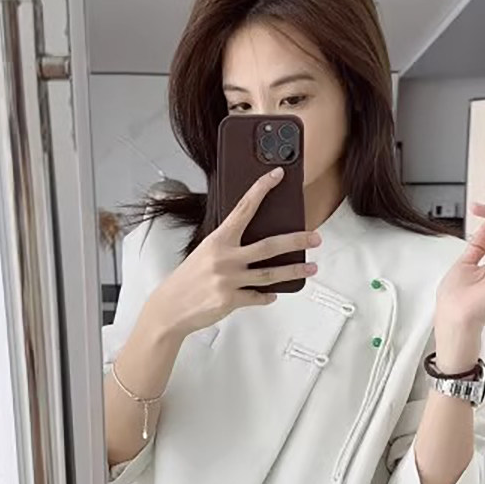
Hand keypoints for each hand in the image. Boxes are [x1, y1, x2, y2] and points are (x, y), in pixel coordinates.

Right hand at [150, 167, 321, 338]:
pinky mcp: (230, 300)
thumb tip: (254, 243)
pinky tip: (273, 294)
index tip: (276, 176)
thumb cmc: (187, 279)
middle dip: (296, 240)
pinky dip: (267, 295)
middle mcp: (224, 258)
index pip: (243, 208)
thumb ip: (228, 246)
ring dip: (294, 270)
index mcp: (218, 240)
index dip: (261, 189)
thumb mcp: (205, 253)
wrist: (170, 307)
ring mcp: (228, 280)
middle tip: (314, 238)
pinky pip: (258, 296)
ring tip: (311, 268)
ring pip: (270, 274)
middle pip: (269, 246)